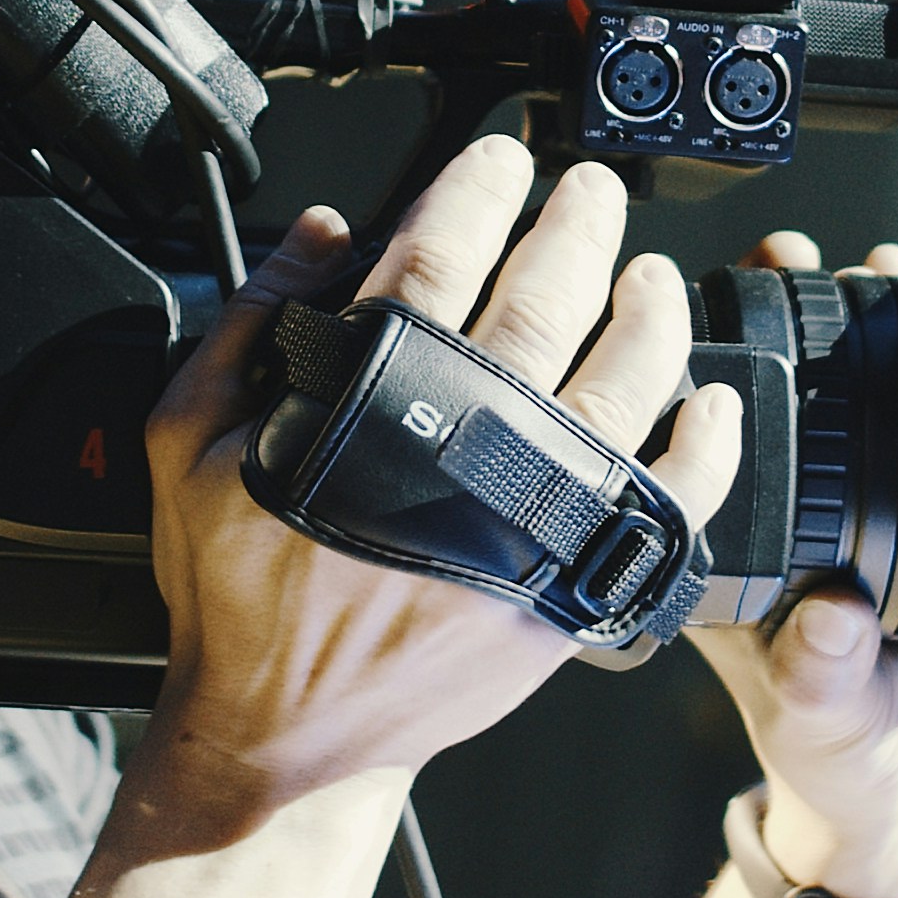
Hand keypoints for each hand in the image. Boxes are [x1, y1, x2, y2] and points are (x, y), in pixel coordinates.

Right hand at [139, 137, 741, 822]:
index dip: (478, 189)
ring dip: (650, 313)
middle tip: (590, 190)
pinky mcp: (572, 586)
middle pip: (549, 298)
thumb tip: (321, 231)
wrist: (284, 737)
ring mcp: (530, 519)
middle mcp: (464, 449)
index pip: (441, 253)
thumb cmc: (238, 596)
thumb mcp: (188, 440)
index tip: (502, 160)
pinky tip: (709, 402)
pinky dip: (703, 446)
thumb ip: (249, 324)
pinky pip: (668, 501)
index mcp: (369, 400)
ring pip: (623, 383)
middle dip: (577, 225)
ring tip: (651, 277)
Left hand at [684, 231, 897, 897]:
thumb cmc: (843, 764)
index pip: (685, 446)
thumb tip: (834, 619)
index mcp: (717, 564)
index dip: (690, 373)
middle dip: (769, 315)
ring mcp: (823, 515)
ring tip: (870, 264)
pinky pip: (894, 425)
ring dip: (842, 324)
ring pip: (821, 400)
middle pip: (750, 398)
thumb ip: (828, 676)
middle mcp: (760, 526)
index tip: (708, 308)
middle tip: (789, 253)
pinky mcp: (893, 517)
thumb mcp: (830, 721)